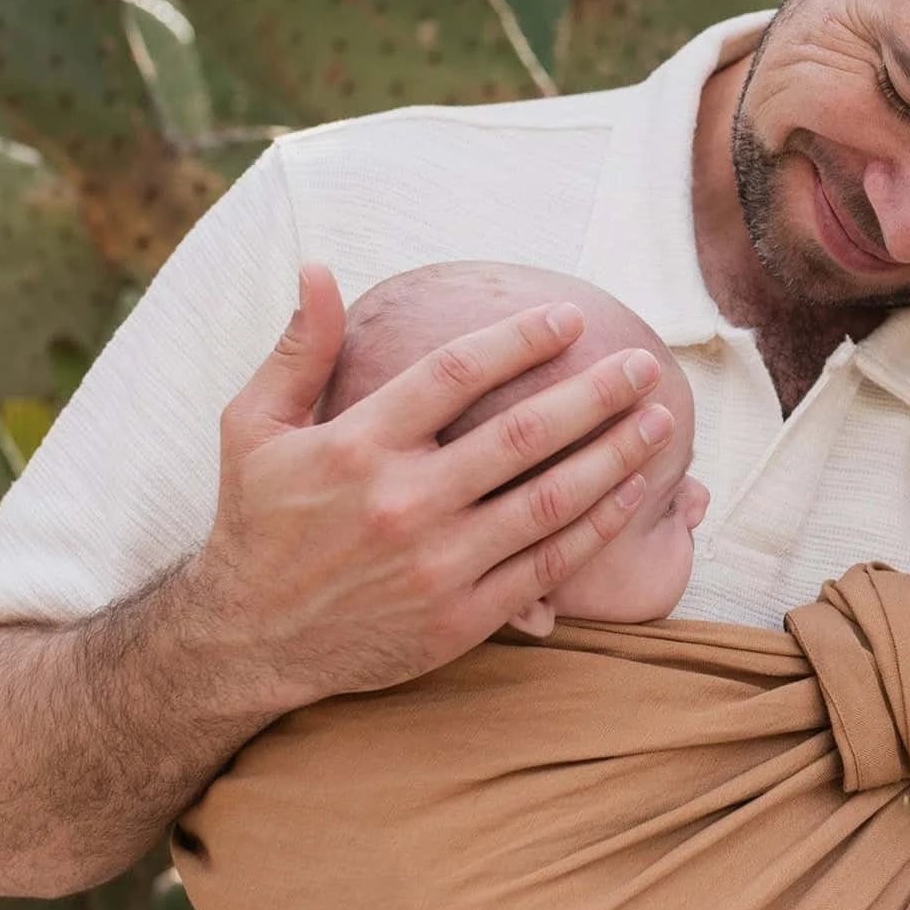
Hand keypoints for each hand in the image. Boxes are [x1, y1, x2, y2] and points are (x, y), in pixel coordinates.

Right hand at [189, 264, 685, 712]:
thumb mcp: (252, 427)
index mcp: (357, 446)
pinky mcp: (461, 617)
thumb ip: (298, 350)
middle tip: (644, 365)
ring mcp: (438, 565)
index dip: (520, 340)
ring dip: (614, 458)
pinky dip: (597, 527)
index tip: (571, 318)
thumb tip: (319, 267)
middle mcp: (403, 503)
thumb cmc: (256, 523)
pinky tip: (633, 493)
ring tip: (658, 422)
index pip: (455, 374)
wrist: (250, 641)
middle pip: (521, 436)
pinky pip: (546, 565)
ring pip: (548, 501)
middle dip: (594, 395)